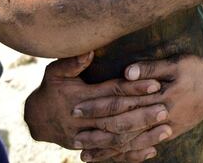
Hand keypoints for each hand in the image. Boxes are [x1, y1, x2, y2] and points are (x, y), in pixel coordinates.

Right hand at [24, 53, 170, 155]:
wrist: (37, 119)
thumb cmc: (51, 89)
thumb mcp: (55, 73)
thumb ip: (72, 62)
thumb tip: (89, 50)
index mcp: (80, 98)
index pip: (111, 92)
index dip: (133, 88)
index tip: (154, 83)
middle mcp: (84, 120)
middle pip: (118, 117)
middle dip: (142, 113)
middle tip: (165, 107)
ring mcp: (86, 137)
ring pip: (118, 139)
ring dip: (142, 136)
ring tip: (166, 129)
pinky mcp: (89, 149)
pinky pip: (112, 154)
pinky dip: (132, 154)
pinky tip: (152, 150)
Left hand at [80, 55, 202, 161]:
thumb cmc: (199, 74)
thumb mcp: (178, 63)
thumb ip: (151, 68)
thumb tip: (125, 74)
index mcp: (159, 96)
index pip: (122, 103)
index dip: (98, 106)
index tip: (76, 107)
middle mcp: (159, 117)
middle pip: (122, 126)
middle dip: (97, 131)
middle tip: (73, 135)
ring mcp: (164, 129)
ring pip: (131, 143)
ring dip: (107, 149)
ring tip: (84, 154)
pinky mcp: (167, 135)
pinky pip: (142, 149)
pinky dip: (125, 155)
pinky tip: (111, 157)